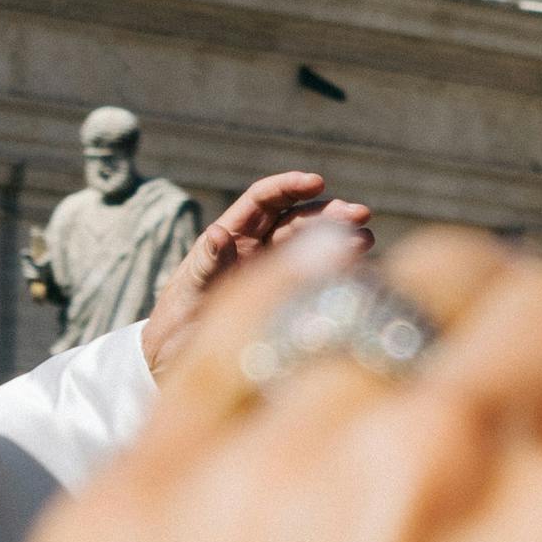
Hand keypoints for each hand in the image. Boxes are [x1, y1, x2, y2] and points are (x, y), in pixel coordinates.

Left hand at [0, 224, 541, 541]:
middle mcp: (440, 467)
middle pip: (533, 315)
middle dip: (539, 355)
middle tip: (525, 412)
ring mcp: (269, 467)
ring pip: (376, 306)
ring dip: (420, 339)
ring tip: (415, 391)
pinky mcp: (126, 499)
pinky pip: (225, 350)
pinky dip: (283, 328)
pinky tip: (299, 356)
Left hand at [141, 171, 374, 376]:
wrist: (179, 359)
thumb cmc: (177, 319)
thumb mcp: (190, 289)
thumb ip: (207, 263)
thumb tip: (219, 233)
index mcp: (231, 235)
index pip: (264, 200)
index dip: (289, 186)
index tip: (317, 182)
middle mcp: (258, 248)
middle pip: (298, 220)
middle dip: (329, 213)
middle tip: (360, 215)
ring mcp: (276, 272)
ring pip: (313, 246)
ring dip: (341, 240)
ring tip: (364, 242)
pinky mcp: (290, 298)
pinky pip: (318, 278)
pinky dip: (339, 271)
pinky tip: (361, 271)